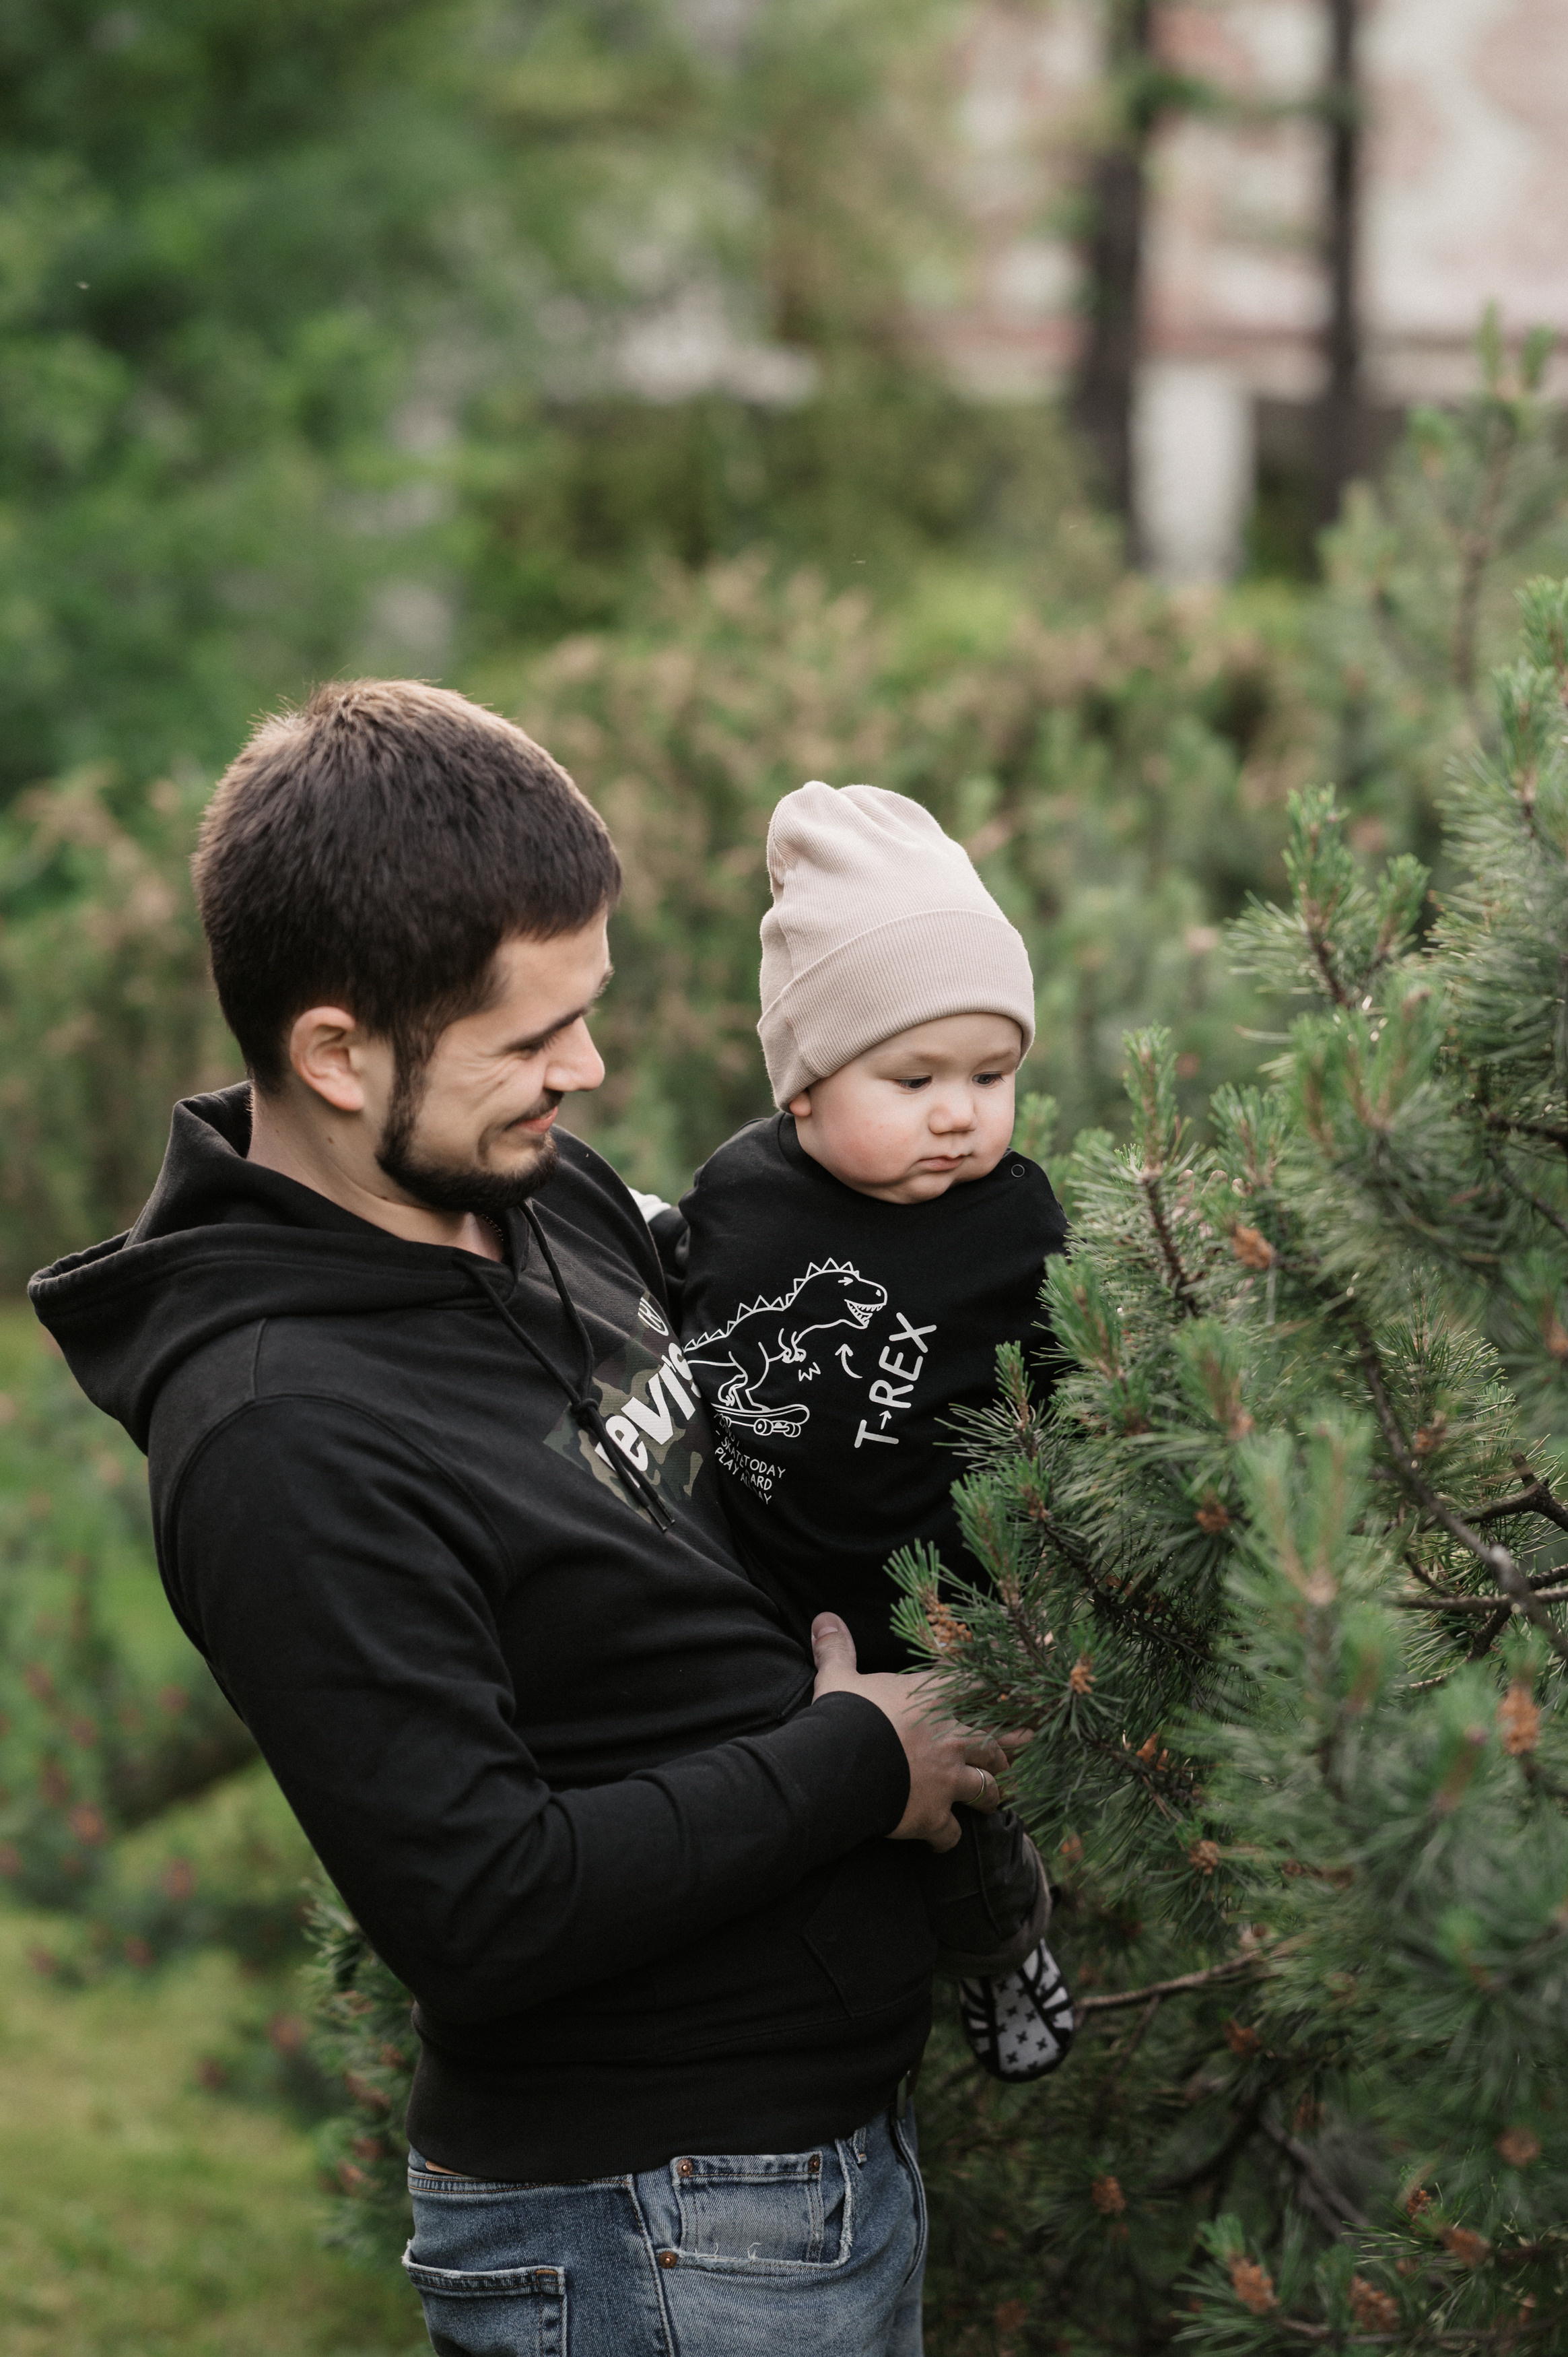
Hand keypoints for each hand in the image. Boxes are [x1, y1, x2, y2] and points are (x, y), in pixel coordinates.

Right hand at [809, 1613, 1030, 1853]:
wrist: (839, 1766)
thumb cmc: (845, 1715)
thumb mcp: (839, 1677)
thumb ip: (838, 1649)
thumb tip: (823, 1617)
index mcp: (935, 1700)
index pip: (984, 1688)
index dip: (1006, 1688)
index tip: (1025, 1692)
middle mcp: (952, 1738)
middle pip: (998, 1743)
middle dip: (1009, 1749)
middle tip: (1019, 1750)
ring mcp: (947, 1780)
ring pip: (988, 1789)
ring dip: (990, 1794)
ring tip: (991, 1798)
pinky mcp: (934, 1816)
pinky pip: (952, 1834)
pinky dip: (947, 1838)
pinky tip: (942, 1840)